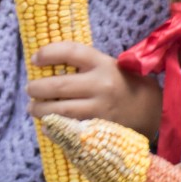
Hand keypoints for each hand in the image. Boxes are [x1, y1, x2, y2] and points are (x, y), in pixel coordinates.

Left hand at [26, 44, 161, 137]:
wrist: (150, 111)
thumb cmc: (122, 85)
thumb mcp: (109, 66)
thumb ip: (84, 64)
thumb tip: (47, 65)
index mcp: (103, 64)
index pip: (70, 51)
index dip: (48, 53)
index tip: (34, 59)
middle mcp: (101, 85)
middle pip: (58, 85)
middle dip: (37, 88)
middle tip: (30, 90)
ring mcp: (99, 109)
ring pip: (59, 110)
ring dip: (39, 109)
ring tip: (33, 108)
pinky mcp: (98, 129)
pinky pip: (67, 129)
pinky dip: (52, 127)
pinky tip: (47, 125)